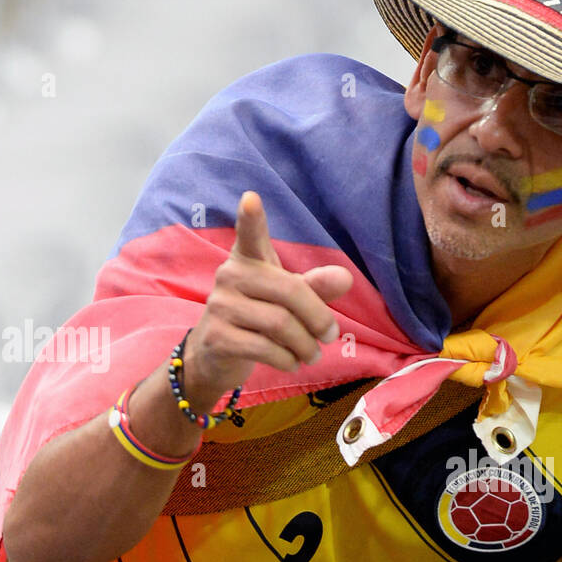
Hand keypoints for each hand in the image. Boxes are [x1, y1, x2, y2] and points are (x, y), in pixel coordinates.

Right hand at [180, 191, 352, 408]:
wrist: (215, 354)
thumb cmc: (258, 317)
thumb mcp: (288, 299)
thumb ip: (316, 286)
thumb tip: (345, 278)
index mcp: (248, 259)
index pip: (249, 235)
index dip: (251, 218)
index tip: (251, 199)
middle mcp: (229, 276)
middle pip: (290, 292)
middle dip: (319, 319)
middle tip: (330, 336)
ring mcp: (220, 306)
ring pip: (281, 325)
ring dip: (306, 346)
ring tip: (312, 354)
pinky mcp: (217, 337)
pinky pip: (266, 349)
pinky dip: (288, 360)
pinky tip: (291, 362)